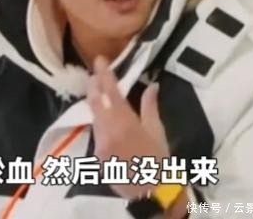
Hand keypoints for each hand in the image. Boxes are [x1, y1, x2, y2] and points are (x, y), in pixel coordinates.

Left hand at [87, 55, 170, 199]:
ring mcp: (100, 143)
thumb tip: (152, 85)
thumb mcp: (157, 129)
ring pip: (93, 116)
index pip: (110, 90)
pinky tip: (104, 118)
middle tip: (95, 74)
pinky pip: (96, 132)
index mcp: (124, 120)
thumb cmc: (159, 159)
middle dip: (93, 85)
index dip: (103, 73)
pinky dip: (99, 121)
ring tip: (99, 92)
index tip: (99, 60)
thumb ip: (150, 105)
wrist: (153, 192)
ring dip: (95, 102)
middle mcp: (108, 129)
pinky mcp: (97, 155)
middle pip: (94, 100)